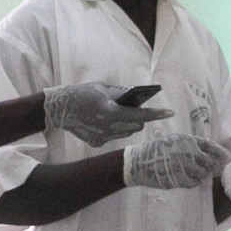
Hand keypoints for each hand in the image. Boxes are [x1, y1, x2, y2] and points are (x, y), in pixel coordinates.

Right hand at [43, 80, 167, 144]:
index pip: (141, 114)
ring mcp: (102, 137)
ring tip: (119, 113)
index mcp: (111, 111)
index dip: (156, 114)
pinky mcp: (96, 142)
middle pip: (135, 126)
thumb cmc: (82, 93)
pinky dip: (112, 128)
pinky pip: (112, 135)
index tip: (170, 112)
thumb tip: (136, 100)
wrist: (60, 108)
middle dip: (139, 118)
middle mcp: (108, 127)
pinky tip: (102, 121)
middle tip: (138, 109)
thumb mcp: (103, 88)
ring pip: (125, 132)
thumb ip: (121, 94)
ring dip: (127, 123)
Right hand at [122, 129, 226, 192]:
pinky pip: (193, 183)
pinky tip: (189, 179)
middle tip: (208, 168)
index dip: (219, 151)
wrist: (138, 163)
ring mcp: (182, 166)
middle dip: (210, 166)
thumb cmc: (154, 150)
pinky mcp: (178, 178)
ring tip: (194, 173)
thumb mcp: (170, 140)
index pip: (209, 145)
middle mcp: (186, 152)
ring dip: (201, 175)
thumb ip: (188, 144)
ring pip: (202, 173)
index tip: (227, 156)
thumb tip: (208, 152)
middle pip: (208, 161)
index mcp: (185, 140)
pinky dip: (193, 182)